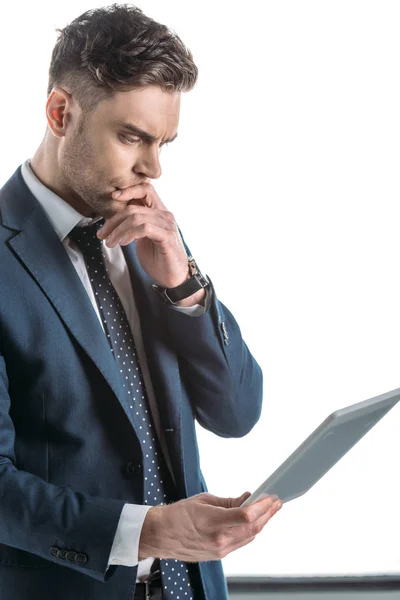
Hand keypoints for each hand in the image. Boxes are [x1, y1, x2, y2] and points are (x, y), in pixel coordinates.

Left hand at [97, 183, 189, 288]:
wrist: (173, 278)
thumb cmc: (158, 258)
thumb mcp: (142, 238)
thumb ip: (133, 225)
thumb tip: (113, 218)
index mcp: (159, 212)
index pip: (145, 189)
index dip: (128, 190)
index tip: (112, 198)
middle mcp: (165, 215)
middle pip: (134, 207)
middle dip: (113, 221)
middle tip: (102, 235)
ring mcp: (167, 226)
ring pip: (136, 217)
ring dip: (118, 230)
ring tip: (110, 243)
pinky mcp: (167, 238)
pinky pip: (145, 228)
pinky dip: (129, 234)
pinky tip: (122, 243)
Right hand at [138, 491, 282, 561]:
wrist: (161, 535)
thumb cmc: (178, 515)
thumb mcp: (204, 500)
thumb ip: (229, 502)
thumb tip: (247, 499)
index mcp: (214, 522)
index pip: (246, 516)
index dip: (263, 507)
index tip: (271, 497)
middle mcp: (219, 539)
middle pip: (253, 528)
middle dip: (268, 514)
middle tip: (276, 502)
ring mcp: (220, 549)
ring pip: (250, 537)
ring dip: (262, 523)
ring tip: (269, 510)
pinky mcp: (219, 555)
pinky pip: (241, 542)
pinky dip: (250, 531)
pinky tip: (254, 522)